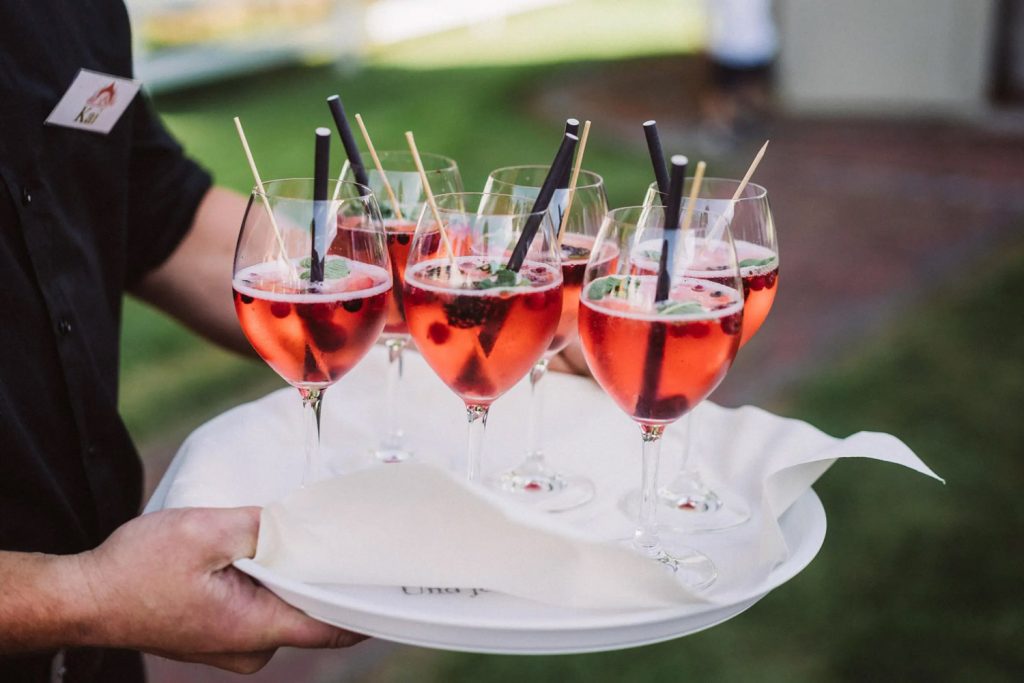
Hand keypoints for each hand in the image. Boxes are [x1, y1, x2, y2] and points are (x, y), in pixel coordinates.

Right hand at [71, 507, 363, 672]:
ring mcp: (234, 645)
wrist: (83, 597)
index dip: (367, 607)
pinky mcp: (219, 633)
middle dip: (334, 581)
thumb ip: (261, 527)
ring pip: (286, 610)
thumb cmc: (136, 570)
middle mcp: (251, 648)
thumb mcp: (205, 532)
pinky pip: (263, 609)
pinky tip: (279, 554)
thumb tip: (300, 525)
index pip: (332, 628)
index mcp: (255, 628)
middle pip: (312, 615)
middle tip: (360, 543)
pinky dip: (276, 583)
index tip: (393, 583)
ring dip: (301, 579)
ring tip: (319, 540)